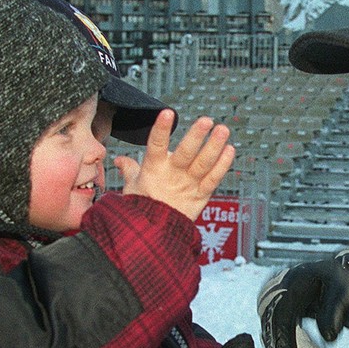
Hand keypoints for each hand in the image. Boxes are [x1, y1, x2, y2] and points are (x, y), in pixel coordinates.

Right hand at [114, 110, 234, 220]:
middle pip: (185, 154)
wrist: (154, 235)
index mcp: (153, 170)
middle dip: (196, 136)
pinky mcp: (201, 196)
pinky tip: (230, 149)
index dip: (160, 129)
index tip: (167, 112)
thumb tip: (119, 159)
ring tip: (223, 129)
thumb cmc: (142, 208)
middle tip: (207, 120)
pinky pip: (213, 179)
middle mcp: (172, 176)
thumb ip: (129, 169)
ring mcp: (188, 186)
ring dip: (214, 146)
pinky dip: (223, 165)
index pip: (155, 146)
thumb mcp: (132, 187)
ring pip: (203, 165)